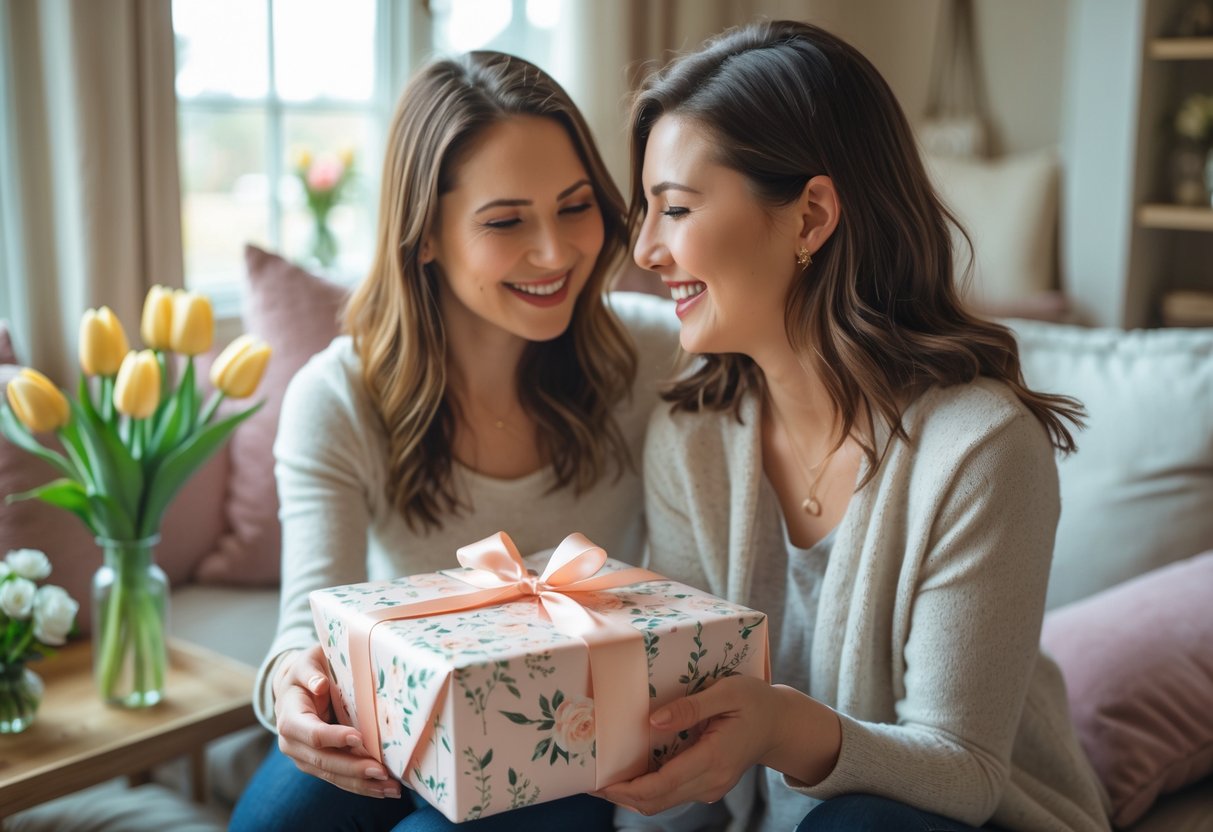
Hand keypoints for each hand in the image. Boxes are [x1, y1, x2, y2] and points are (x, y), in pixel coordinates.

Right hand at [273, 644, 401, 798]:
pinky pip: (339, 778)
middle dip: (353, 768)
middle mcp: (292, 743)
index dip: (334, 737)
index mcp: (289, 717)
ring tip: (390, 788)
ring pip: (333, 775)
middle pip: (324, 761)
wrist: (295, 688)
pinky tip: (382, 789)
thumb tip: (319, 684)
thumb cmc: (307, 671)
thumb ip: (310, 672)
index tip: (359, 738)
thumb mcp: (306, 663)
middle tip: (382, 771)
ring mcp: (304, 758)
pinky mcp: (317, 765)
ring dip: (362, 784)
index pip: (311, 733)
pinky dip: (361, 785)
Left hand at [596, 677, 839, 815]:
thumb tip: (653, 722)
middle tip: (589, 782)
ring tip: (603, 778)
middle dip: (621, 795)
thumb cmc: (755, 701)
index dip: (628, 788)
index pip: (663, 784)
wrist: (781, 724)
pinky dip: (648, 789)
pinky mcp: (708, 784)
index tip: (601, 783)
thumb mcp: (727, 692)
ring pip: (663, 802)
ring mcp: (710, 787)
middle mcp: (711, 780)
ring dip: (632, 795)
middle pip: (657, 800)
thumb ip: (691, 707)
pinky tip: (630, 774)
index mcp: (714, 758)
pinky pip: (672, 794)